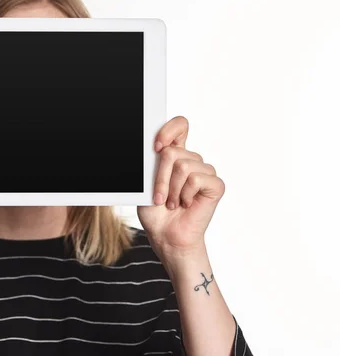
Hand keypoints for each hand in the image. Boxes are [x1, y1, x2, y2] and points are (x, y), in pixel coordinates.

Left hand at [137, 116, 224, 264]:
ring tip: (173, 203)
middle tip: (159, 196)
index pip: (180, 126)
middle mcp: (192, 160)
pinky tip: (186, 204)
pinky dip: (185, 194)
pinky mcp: (215, 185)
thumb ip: (152, 162)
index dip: (169, 130)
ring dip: (172, 189)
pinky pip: (196, 178)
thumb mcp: (146, 182)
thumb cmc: (155, 211)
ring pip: (184, 166)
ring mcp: (205, 171)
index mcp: (175, 155)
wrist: (165, 235)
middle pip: (173, 151)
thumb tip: (156, 147)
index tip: (156, 147)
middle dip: (160, 177)